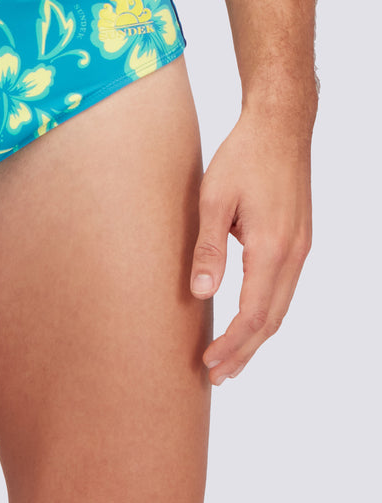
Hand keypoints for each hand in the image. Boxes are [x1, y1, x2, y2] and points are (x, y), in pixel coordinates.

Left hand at [189, 111, 311, 385]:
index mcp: (272, 247)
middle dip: (244, 351)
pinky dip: (267, 313)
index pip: (254, 314)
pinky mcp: (299, 239)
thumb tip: (201, 293)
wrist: (280, 125)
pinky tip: (249, 321)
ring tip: (231, 360)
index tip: (208, 363)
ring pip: (281, 307)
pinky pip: (285, 288)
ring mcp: (301, 247)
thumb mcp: (214, 199)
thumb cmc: (243, 156)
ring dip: (256, 336)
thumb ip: (208, 248)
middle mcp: (294, 253)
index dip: (232, 343)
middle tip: (217, 377)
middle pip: (272, 320)